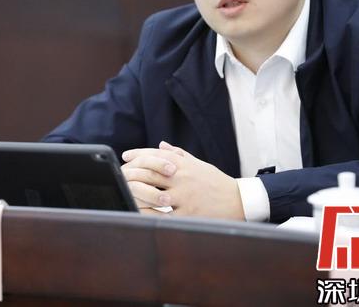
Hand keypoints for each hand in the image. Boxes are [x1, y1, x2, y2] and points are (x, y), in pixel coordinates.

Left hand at [121, 141, 244, 219]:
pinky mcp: (188, 214)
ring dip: (136, 193)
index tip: (126, 156)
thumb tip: (161, 144)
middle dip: (132, 174)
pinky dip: (149, 213)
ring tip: (124, 192)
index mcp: (184, 165)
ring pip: (154, 193)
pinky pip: (163, 215)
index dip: (138, 154)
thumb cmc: (215, 181)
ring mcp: (185, 197)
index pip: (156, 155)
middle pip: (150, 173)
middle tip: (120, 176)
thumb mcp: (198, 164)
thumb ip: (178, 154)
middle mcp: (182, 178)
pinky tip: (138, 212)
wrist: (238, 200)